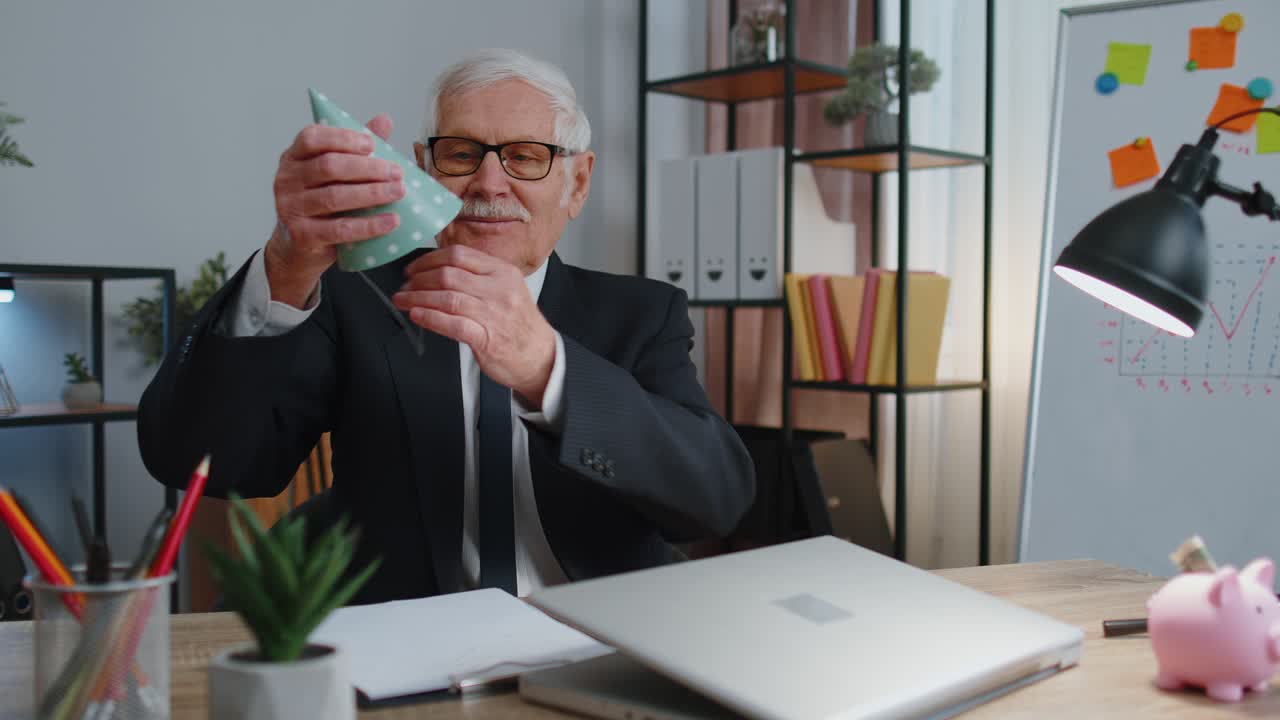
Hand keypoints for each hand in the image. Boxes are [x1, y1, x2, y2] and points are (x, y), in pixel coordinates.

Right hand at [264, 115, 406, 307]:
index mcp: (293, 157)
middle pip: (329, 166)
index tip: (372, 145)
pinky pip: (340, 229)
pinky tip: (391, 220)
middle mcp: (286, 179)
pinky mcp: (302, 235)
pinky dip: (369, 225)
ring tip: (399, 192)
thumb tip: (384, 120)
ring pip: (335, 197)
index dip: (343, 138)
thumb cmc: (321, 204)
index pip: (312, 137)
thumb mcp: (335, 174)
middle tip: (397, 172)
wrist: (298, 248)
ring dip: (372, 193)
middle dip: (367, 168)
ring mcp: (291, 208)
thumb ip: (356, 148)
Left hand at [392, 245, 556, 406]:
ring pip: (447, 297)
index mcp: (503, 272)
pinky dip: (430, 317)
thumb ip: (478, 277)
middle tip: (405, 286)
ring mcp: (493, 313)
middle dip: (419, 279)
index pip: (459, 254)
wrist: (541, 357)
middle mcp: (499, 289)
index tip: (414, 268)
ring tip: (402, 300)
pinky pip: (452, 323)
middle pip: (449, 274)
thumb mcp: (507, 289)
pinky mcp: (487, 338)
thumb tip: (438, 271)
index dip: (429, 259)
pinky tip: (416, 315)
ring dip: (417, 297)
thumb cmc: (519, 325)